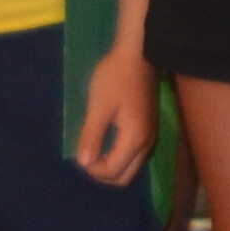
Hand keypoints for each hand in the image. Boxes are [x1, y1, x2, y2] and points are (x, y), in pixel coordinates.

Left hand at [74, 48, 155, 182]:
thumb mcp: (99, 106)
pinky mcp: (148, 128)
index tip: (79, 155)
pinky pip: (133, 155)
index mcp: (135, 138)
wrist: (138, 53)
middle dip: (103, 174)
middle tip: (86, 157)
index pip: (114, 171)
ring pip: (130, 167)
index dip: (93, 170)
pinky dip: (118, 156)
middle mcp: (147, 142)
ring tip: (93, 149)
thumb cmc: (115, 77)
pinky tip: (105, 142)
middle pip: (125, 176)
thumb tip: (83, 163)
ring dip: (111, 165)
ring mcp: (150, 135)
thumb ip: (91, 136)